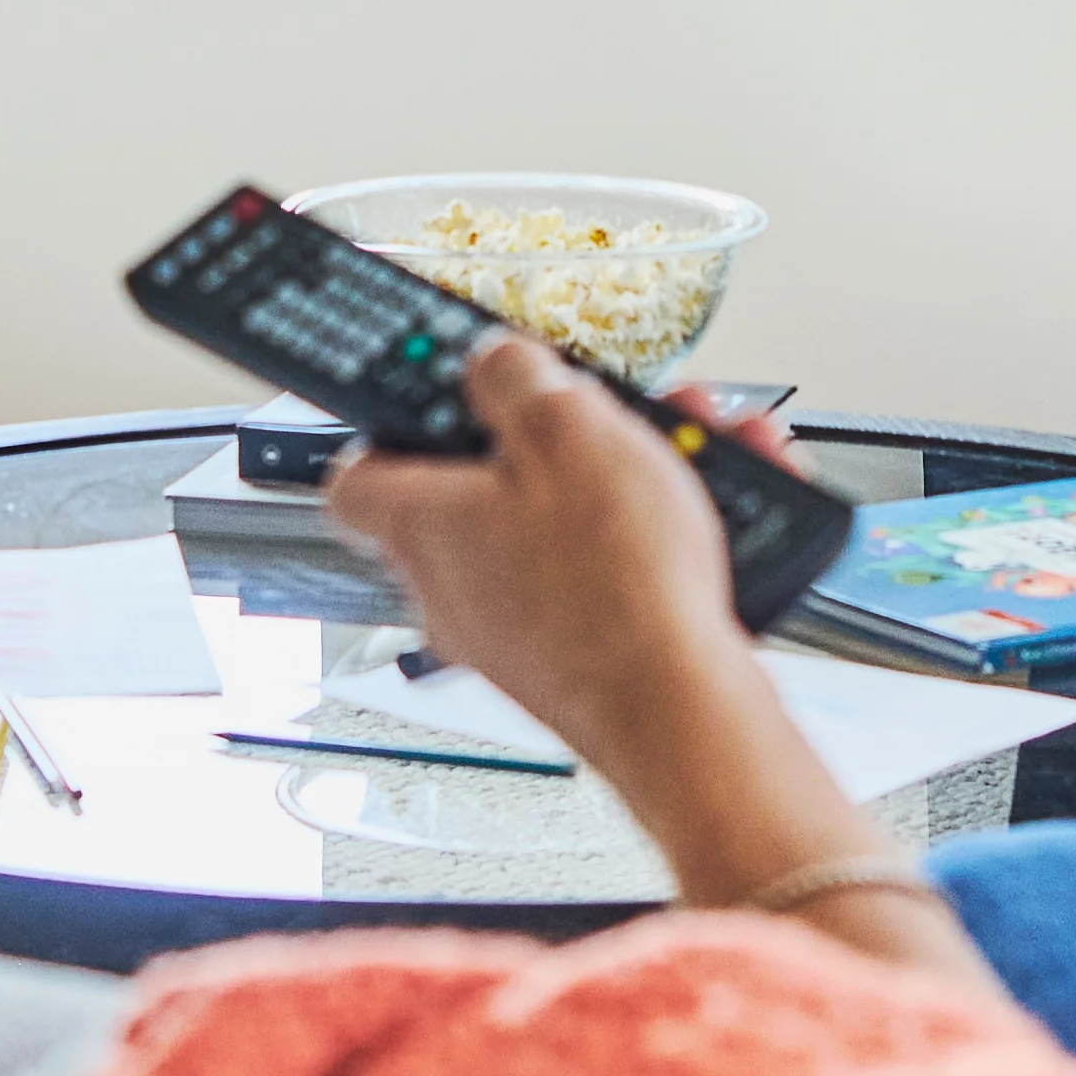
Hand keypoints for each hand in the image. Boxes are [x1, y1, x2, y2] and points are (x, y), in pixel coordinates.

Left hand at [328, 344, 995, 1005]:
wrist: (684, 713)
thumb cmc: (616, 588)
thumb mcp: (568, 427)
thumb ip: (517, 377)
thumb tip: (497, 363)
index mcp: (421, 525)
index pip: (359, 473)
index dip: (394, 423)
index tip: (439, 391)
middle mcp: (453, 588)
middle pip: (483, 491)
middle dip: (556, 440)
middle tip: (604, 414)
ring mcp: (514, 633)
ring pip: (559, 529)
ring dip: (625, 480)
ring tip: (688, 455)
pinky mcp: (575, 665)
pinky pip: (609, 579)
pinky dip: (658, 540)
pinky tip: (717, 512)